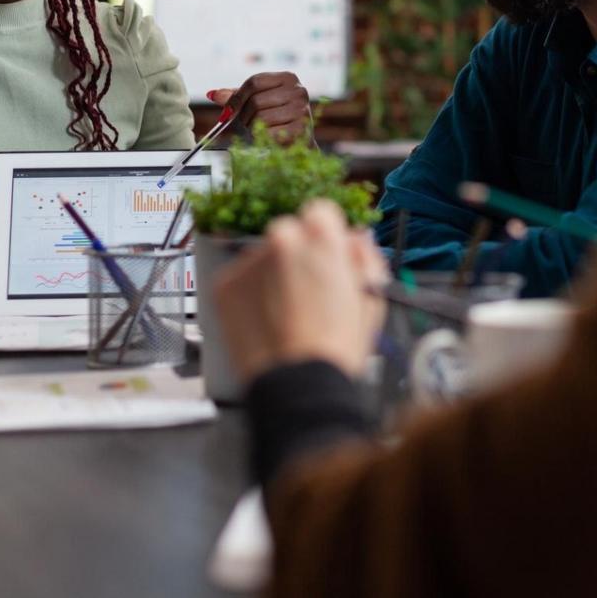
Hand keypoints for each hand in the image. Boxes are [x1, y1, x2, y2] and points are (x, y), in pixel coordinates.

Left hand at [209, 72, 310, 141]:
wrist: (298, 141)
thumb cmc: (276, 118)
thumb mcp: (257, 101)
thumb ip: (237, 97)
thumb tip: (212, 94)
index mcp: (288, 78)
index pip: (254, 82)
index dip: (237, 98)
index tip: (228, 112)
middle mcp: (298, 90)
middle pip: (256, 101)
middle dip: (244, 117)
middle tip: (245, 125)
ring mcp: (302, 109)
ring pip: (261, 118)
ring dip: (254, 128)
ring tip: (259, 131)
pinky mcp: (301, 128)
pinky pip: (271, 133)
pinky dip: (265, 138)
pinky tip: (270, 138)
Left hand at [214, 199, 387, 383]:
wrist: (299, 385)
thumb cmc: (338, 347)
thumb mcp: (372, 297)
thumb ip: (364, 258)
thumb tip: (356, 239)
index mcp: (320, 234)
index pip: (320, 212)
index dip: (327, 238)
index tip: (326, 258)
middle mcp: (280, 237)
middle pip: (289, 233)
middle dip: (297, 255)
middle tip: (307, 292)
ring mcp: (248, 261)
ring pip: (263, 257)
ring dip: (272, 275)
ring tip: (286, 315)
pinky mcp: (224, 285)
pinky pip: (241, 280)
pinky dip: (251, 295)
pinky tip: (267, 321)